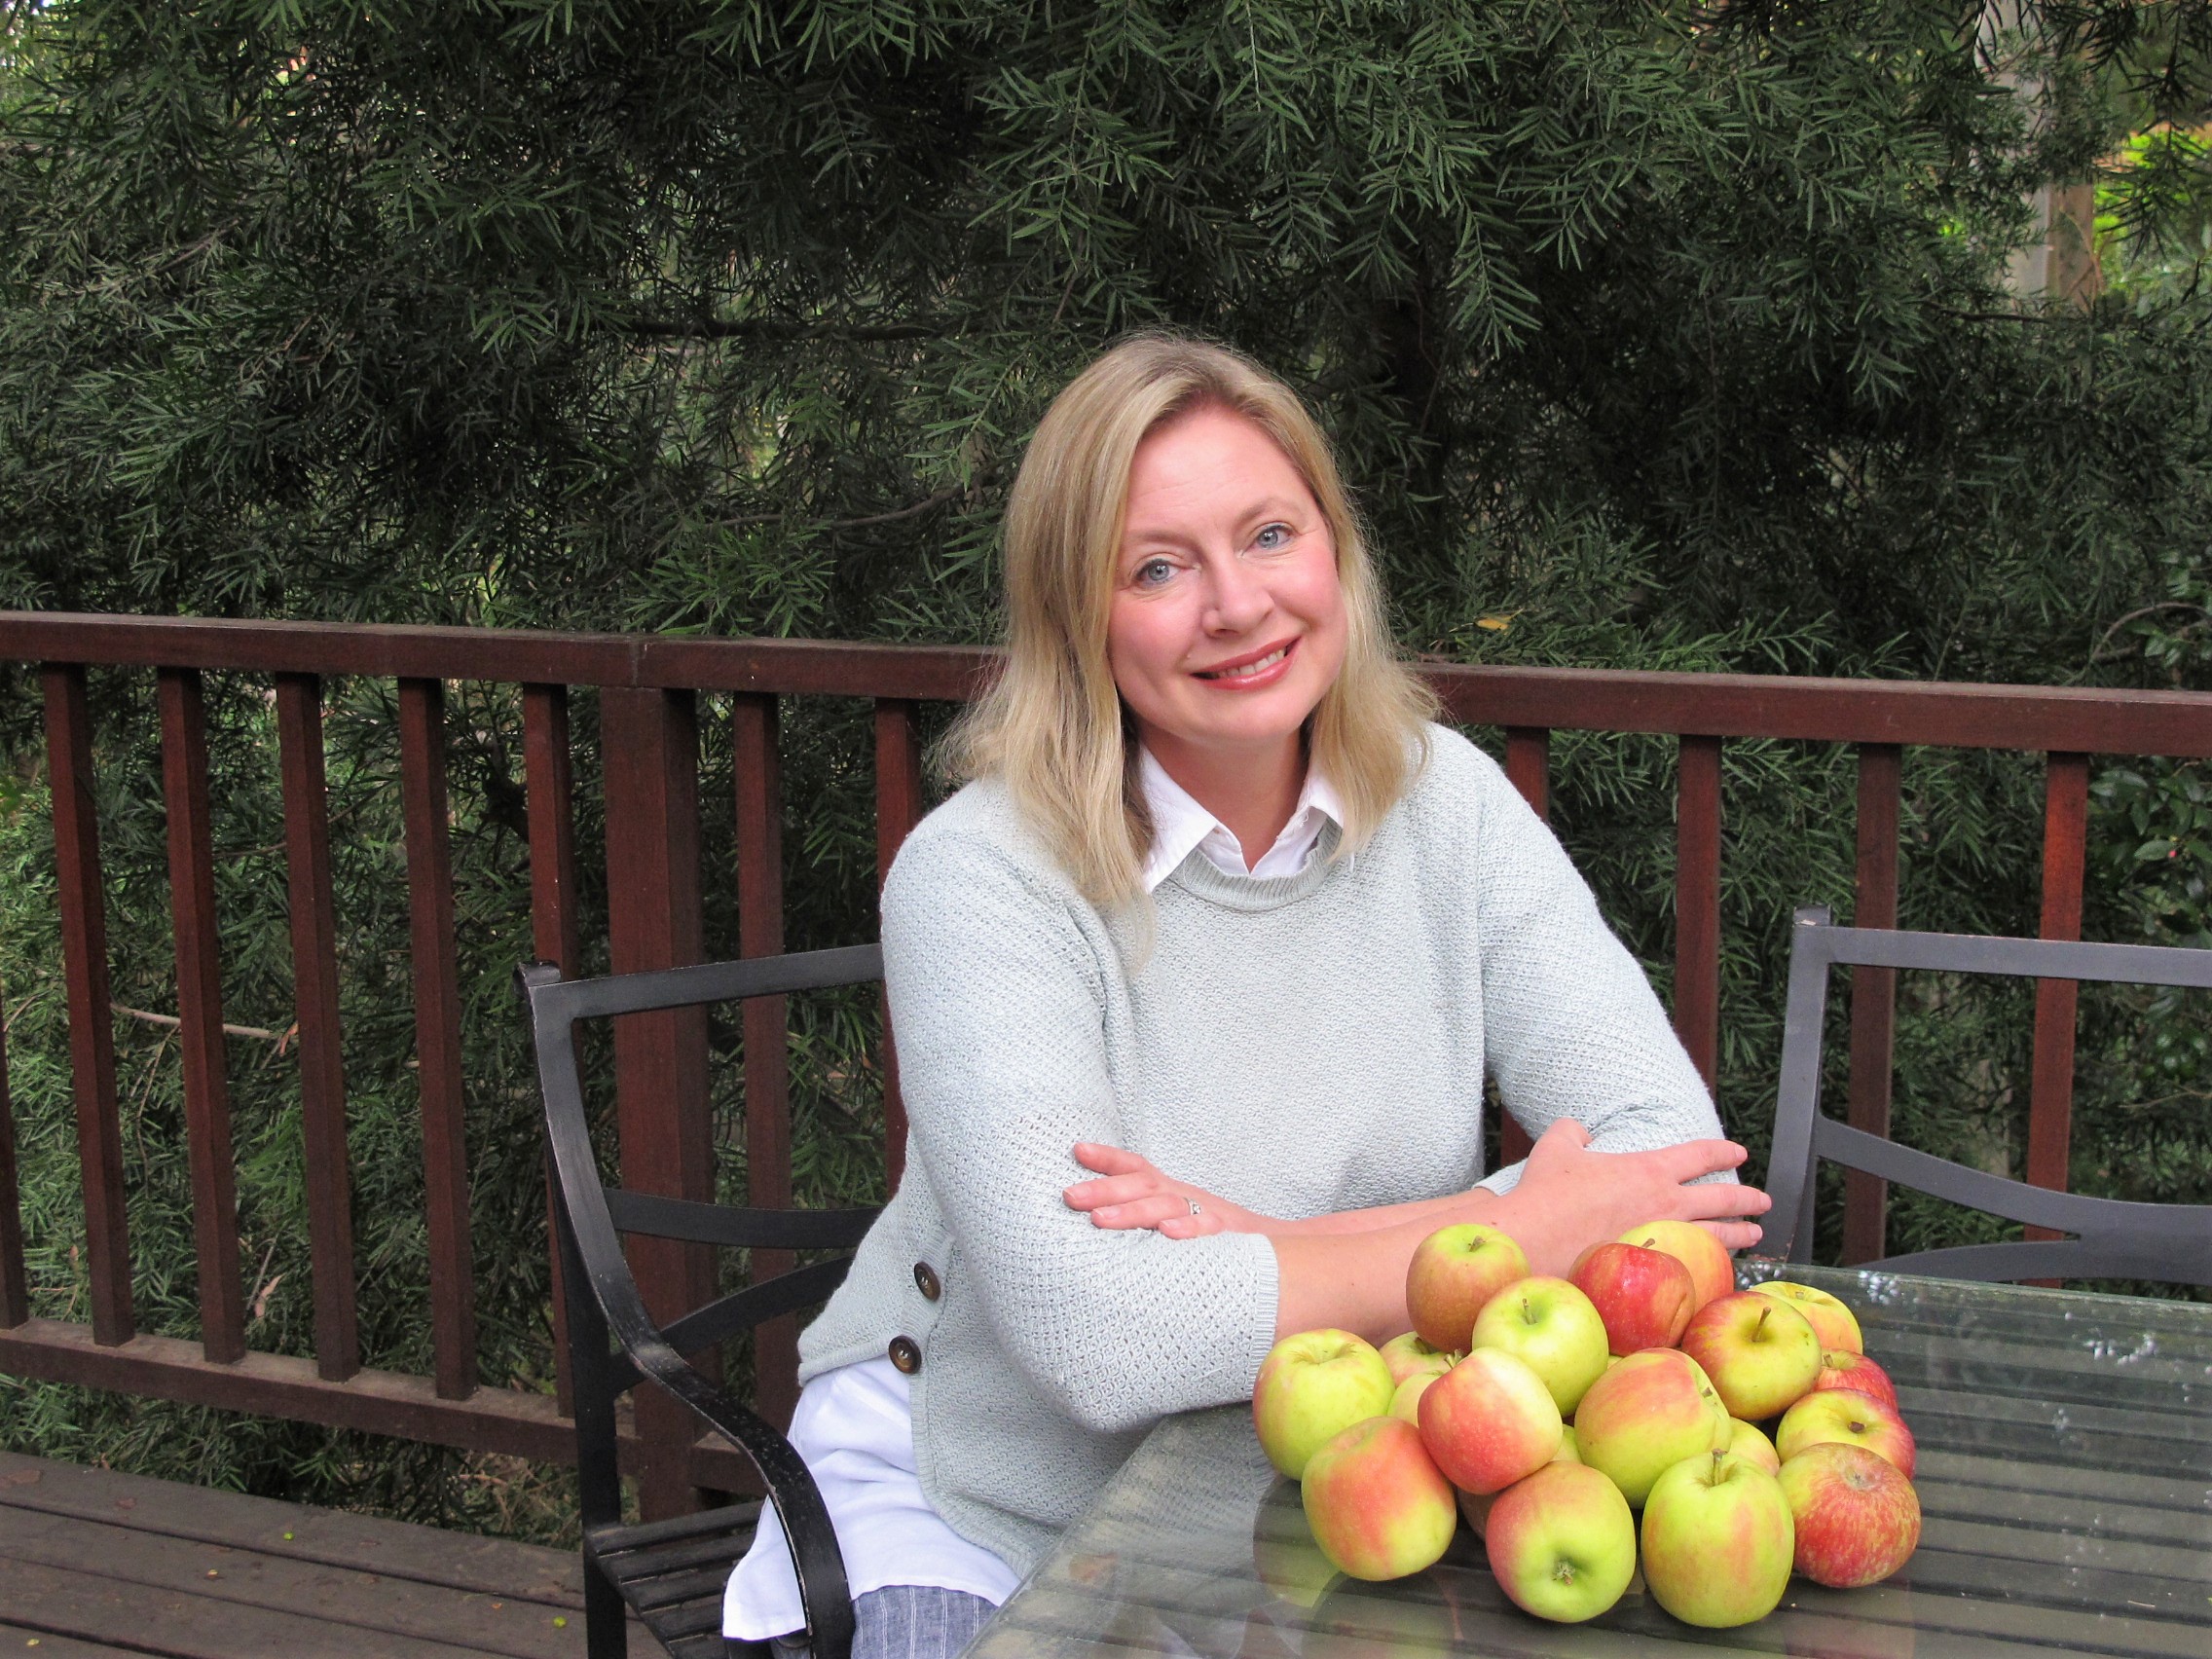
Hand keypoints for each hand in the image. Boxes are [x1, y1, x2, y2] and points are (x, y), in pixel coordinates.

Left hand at [1063, 1143, 1248, 1238]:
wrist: (1276, 1247)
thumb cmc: (1214, 1235)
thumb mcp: (1177, 1216)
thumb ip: (1144, 1214)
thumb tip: (1097, 1216)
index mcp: (1169, 1192)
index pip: (1137, 1167)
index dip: (1109, 1158)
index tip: (1077, 1149)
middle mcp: (1184, 1197)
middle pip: (1142, 1185)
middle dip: (1104, 1189)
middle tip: (1070, 1195)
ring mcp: (1206, 1214)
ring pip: (1166, 1206)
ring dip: (1132, 1211)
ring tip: (1100, 1219)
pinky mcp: (1227, 1237)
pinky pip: (1207, 1231)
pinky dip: (1189, 1230)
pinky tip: (1168, 1233)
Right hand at [1495, 1119, 1770, 1275]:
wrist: (1536, 1239)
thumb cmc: (1546, 1193)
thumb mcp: (1557, 1147)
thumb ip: (1572, 1131)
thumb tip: (1580, 1130)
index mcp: (1649, 1170)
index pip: (1700, 1155)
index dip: (1722, 1151)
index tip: (1739, 1152)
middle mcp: (1667, 1204)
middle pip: (1723, 1198)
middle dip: (1748, 1198)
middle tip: (1763, 1201)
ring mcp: (1663, 1240)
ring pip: (1717, 1235)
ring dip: (1740, 1233)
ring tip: (1756, 1234)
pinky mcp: (1652, 1269)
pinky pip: (1694, 1265)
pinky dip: (1711, 1264)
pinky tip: (1716, 1268)